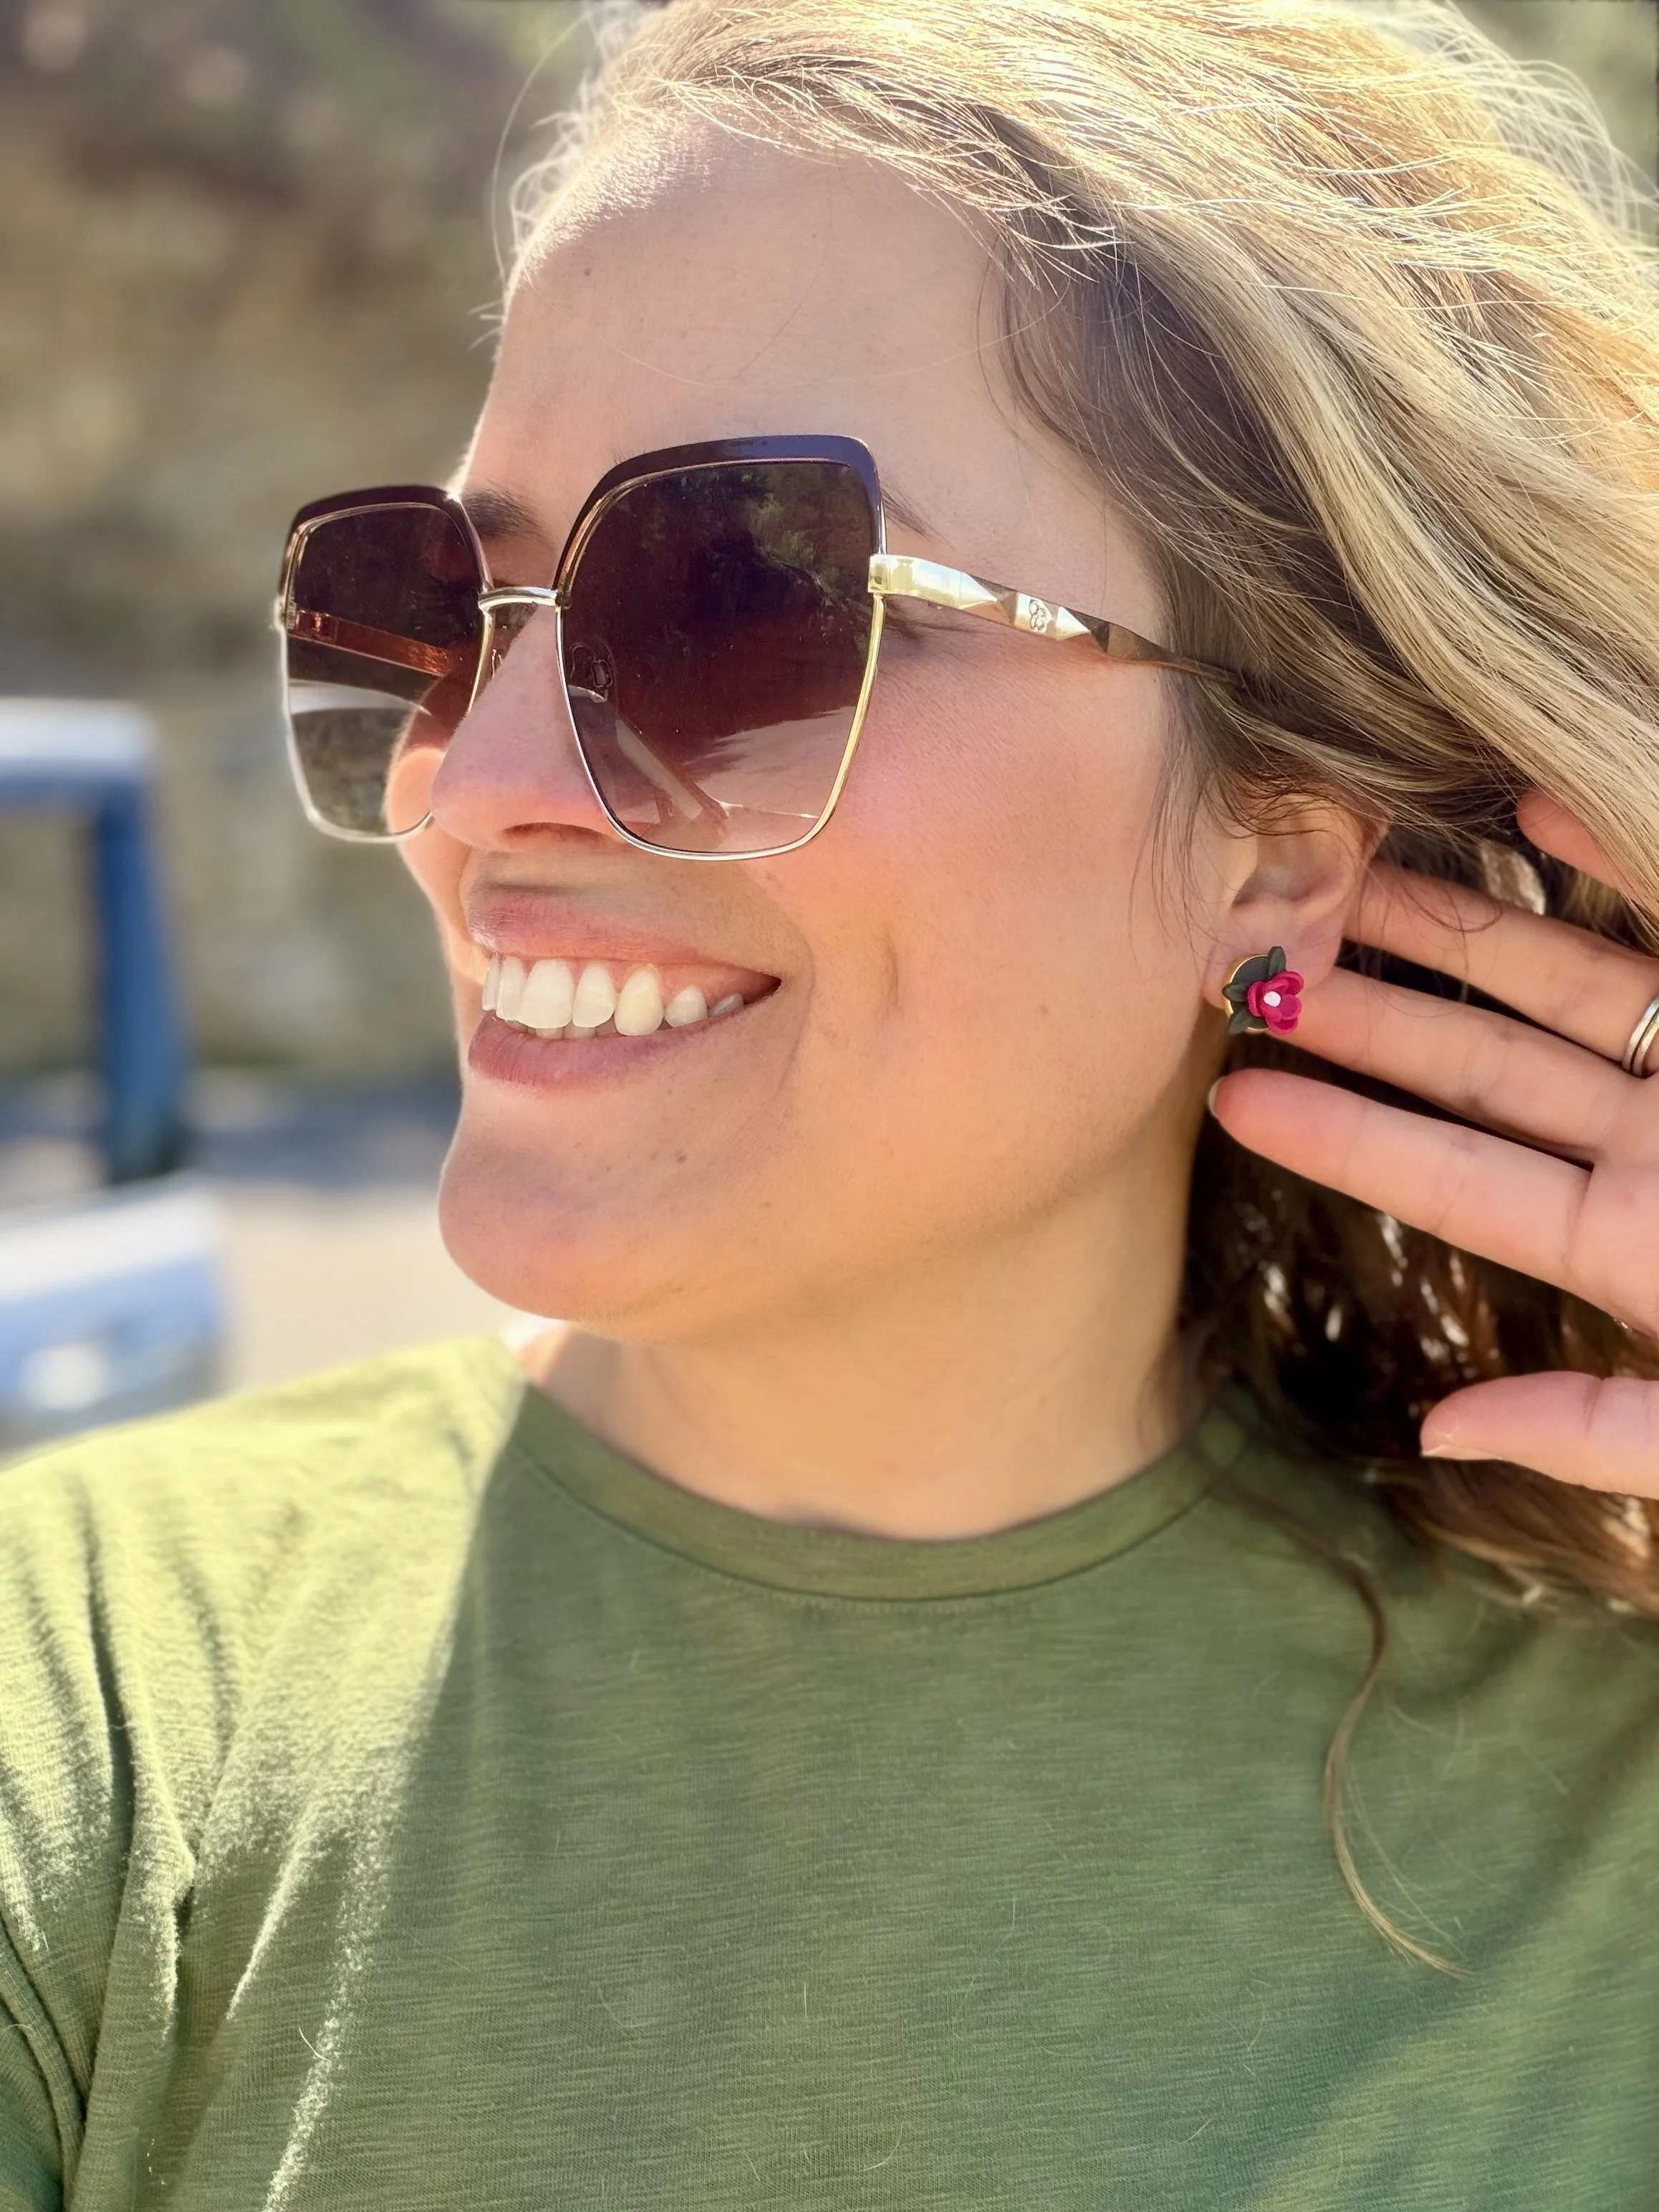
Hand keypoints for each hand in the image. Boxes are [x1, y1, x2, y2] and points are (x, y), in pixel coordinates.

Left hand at [1209, 792, 1658, 1493]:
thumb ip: (1601, 1430)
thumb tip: (1438, 1436)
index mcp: (1640, 1246)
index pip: (1459, 1179)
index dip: (1346, 1136)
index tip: (1233, 1097)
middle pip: (1488, 1067)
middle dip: (1373, 1014)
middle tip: (1247, 962)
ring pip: (1566, 984)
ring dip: (1457, 928)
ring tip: (1341, 877)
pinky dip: (1611, 863)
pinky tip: (1519, 812)